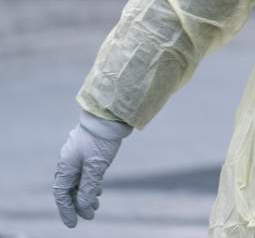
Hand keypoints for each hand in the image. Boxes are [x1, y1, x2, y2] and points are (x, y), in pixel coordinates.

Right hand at [53, 111, 132, 226]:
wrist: (109, 115)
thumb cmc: (101, 139)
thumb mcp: (96, 166)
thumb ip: (88, 186)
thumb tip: (82, 205)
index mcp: (66, 166)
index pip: (62, 194)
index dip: (67, 210)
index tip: (73, 223)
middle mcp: (67, 161)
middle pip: (69, 188)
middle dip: (78, 204)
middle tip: (89, 215)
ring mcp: (76, 155)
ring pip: (78, 180)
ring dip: (85, 194)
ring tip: (96, 205)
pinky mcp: (86, 151)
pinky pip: (84, 172)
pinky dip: (90, 182)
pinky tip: (98, 189)